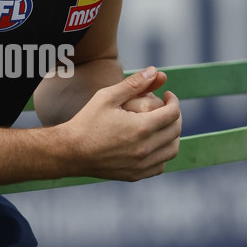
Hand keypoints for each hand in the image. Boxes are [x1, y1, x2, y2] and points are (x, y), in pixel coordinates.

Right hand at [61, 67, 180, 181]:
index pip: (173, 113)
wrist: (70, 151)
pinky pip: (160, 166)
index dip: (173, 101)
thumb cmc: (87, 121)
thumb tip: (155, 71)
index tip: (166, 96)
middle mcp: (145, 148)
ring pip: (172, 150)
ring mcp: (141, 164)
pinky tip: (152, 144)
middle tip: (165, 108)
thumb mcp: (107, 97)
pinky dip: (162, 154)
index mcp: (141, 127)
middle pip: (175, 131)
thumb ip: (133, 84)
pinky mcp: (135, 175)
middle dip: (174, 116)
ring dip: (172, 136)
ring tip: (161, 126)